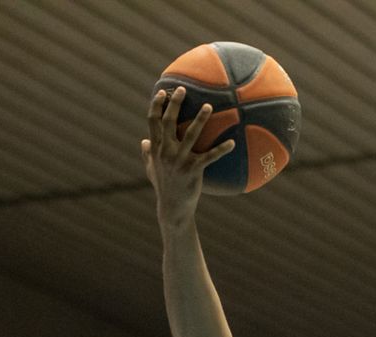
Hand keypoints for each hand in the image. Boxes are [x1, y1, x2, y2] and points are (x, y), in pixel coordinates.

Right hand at [142, 86, 235, 227]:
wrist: (173, 207)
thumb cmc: (163, 187)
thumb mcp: (151, 170)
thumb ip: (147, 154)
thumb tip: (143, 141)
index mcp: (156, 149)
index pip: (153, 122)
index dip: (157, 106)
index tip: (162, 92)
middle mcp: (166, 152)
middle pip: (168, 122)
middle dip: (174, 104)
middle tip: (183, 89)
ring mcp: (179, 160)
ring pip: (191, 134)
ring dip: (200, 118)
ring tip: (209, 106)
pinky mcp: (193, 170)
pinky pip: (210, 156)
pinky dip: (222, 149)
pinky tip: (233, 143)